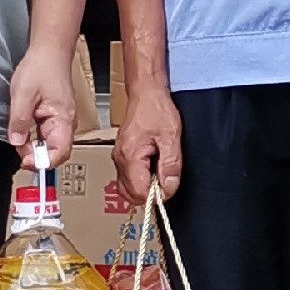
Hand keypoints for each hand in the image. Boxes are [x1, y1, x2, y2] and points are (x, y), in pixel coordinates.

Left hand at [7, 48, 77, 168]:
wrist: (49, 49)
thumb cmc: (41, 66)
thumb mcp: (23, 93)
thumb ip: (19, 120)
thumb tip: (16, 143)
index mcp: (63, 118)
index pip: (60, 153)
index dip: (43, 162)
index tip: (24, 161)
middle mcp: (66, 122)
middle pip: (54, 151)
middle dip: (35, 155)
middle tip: (16, 147)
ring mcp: (61, 119)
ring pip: (49, 144)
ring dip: (33, 146)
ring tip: (18, 137)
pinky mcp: (55, 116)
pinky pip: (46, 134)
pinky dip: (34, 137)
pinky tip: (23, 131)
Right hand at [112, 84, 182, 205]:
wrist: (146, 93)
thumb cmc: (156, 109)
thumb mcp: (171, 137)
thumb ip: (170, 165)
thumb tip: (169, 188)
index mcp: (130, 156)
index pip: (139, 192)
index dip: (157, 194)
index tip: (169, 184)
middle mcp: (120, 159)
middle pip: (129, 195)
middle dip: (149, 193)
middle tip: (165, 179)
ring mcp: (119, 158)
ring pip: (127, 188)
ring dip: (144, 186)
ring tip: (159, 169)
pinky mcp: (122, 156)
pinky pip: (128, 177)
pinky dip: (140, 178)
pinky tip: (153, 165)